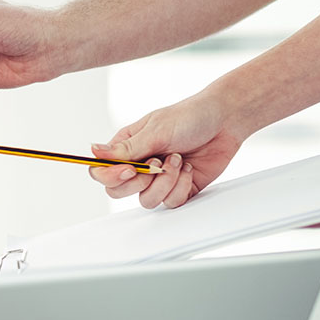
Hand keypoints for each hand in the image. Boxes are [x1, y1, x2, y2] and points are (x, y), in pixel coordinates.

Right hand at [87, 93, 242, 208]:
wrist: (225, 121)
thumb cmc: (190, 117)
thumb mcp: (156, 130)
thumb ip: (126, 148)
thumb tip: (94, 152)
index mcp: (126, 148)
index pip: (101, 171)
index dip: (111, 176)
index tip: (131, 169)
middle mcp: (139, 165)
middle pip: (118, 191)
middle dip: (140, 182)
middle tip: (156, 165)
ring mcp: (157, 180)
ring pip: (146, 200)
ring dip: (165, 182)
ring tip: (178, 160)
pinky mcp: (178, 189)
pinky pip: (170, 202)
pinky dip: (181, 186)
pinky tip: (188, 168)